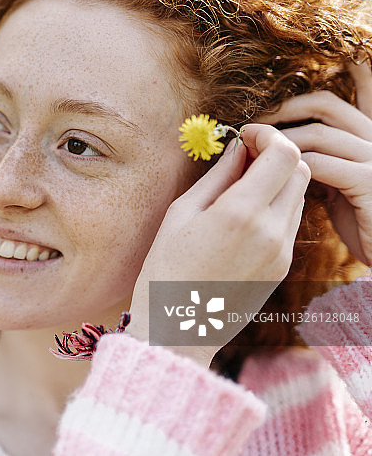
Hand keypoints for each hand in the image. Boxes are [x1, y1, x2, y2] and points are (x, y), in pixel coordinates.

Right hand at [128, 125, 310, 366]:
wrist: (177, 330)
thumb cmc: (165, 271)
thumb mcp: (180, 215)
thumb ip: (216, 177)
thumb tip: (236, 148)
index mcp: (240, 214)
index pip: (283, 154)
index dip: (267, 135)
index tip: (244, 136)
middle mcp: (270, 231)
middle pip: (299, 170)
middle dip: (275, 154)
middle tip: (243, 156)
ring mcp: (280, 252)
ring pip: (299, 195)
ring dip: (277, 180)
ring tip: (240, 185)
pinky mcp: (281, 267)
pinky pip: (290, 221)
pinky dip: (275, 205)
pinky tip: (243, 213)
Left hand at [256, 62, 371, 265]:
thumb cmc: (358, 220)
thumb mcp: (337, 182)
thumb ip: (319, 159)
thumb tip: (275, 146)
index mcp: (366, 136)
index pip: (340, 101)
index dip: (306, 96)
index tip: (270, 107)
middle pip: (326, 106)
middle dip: (284, 111)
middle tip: (252, 126)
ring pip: (319, 134)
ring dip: (280, 139)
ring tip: (253, 149)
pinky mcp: (368, 182)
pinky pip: (322, 164)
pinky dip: (292, 166)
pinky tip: (272, 174)